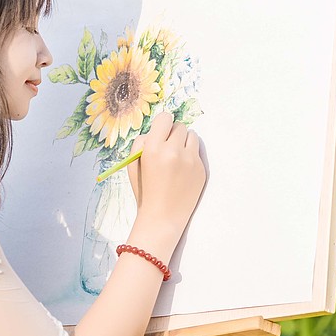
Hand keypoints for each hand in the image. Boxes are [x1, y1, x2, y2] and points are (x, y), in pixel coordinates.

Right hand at [126, 111, 205, 242]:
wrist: (162, 217)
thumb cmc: (145, 190)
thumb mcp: (133, 165)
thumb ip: (142, 143)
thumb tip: (156, 130)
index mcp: (153, 148)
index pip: (164, 118)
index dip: (162, 125)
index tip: (161, 133)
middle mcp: (173, 150)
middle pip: (179, 126)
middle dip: (173, 135)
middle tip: (168, 148)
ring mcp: (190, 160)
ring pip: (192, 136)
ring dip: (185, 142)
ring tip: (177, 157)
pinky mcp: (202, 169)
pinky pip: (198, 152)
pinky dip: (191, 157)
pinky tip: (183, 171)